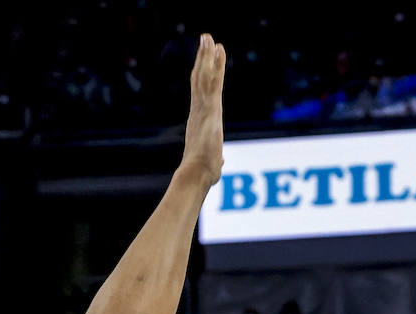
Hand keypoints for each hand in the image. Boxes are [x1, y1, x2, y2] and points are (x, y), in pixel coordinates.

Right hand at [181, 34, 225, 189]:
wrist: (196, 174)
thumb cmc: (203, 173)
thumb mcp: (213, 162)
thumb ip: (216, 157)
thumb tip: (219, 161)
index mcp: (199, 119)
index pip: (201, 92)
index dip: (203, 75)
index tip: (206, 60)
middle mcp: (198, 110)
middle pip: (199, 79)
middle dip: (203, 59)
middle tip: (205, 38)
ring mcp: (203, 108)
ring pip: (204, 76)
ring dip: (206, 56)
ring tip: (208, 37)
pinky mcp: (210, 108)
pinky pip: (213, 81)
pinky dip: (215, 64)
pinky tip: (216, 49)